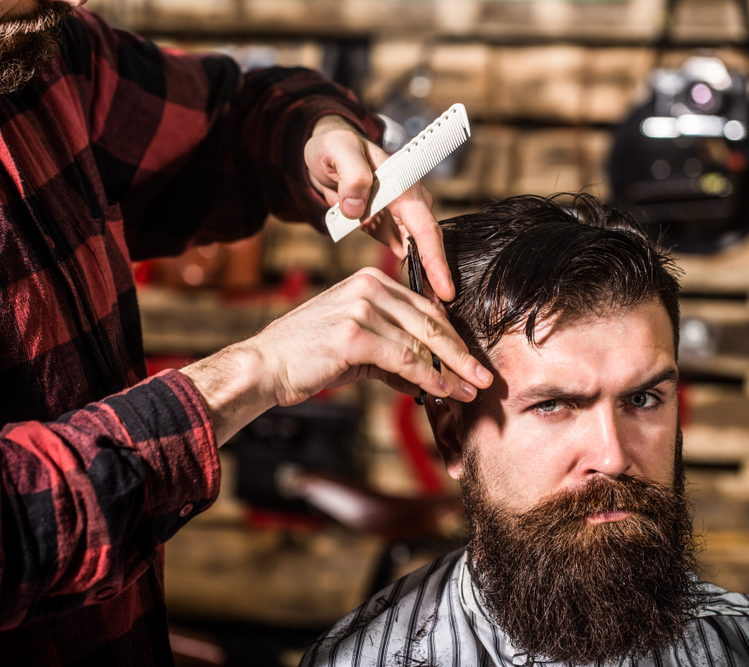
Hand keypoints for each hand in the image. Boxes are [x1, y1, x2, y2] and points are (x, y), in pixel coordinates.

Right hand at [179, 268, 492, 444]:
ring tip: (469, 390)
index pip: (425, 309)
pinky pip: (404, 358)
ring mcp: (361, 308)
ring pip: (421, 342)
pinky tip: (442, 390)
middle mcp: (368, 287)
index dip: (452, 338)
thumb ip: (393, 352)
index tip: (471, 361)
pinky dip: (428, 377)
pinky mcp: (355, 334)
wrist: (265, 366)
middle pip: (430, 322)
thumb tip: (430, 375)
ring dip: (451, 370)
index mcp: (370, 281)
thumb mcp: (356, 345)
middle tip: (484, 377)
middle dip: (461, 354)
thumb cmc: (307, 357)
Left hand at [304, 115, 455, 301]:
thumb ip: (351, 178)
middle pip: (429, 245)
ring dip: (426, 282)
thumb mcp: (338, 152)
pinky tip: (414, 298)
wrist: (328, 151)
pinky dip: (412, 274)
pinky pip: (406, 253)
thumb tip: (356, 207)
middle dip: (438, 280)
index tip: (445, 290)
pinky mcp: (390, 226)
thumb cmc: (334, 147)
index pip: (425, 228)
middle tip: (442, 317)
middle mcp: (409, 201)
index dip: (435, 261)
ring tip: (432, 316)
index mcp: (403, 185)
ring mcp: (401, 215)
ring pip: (419, 253)